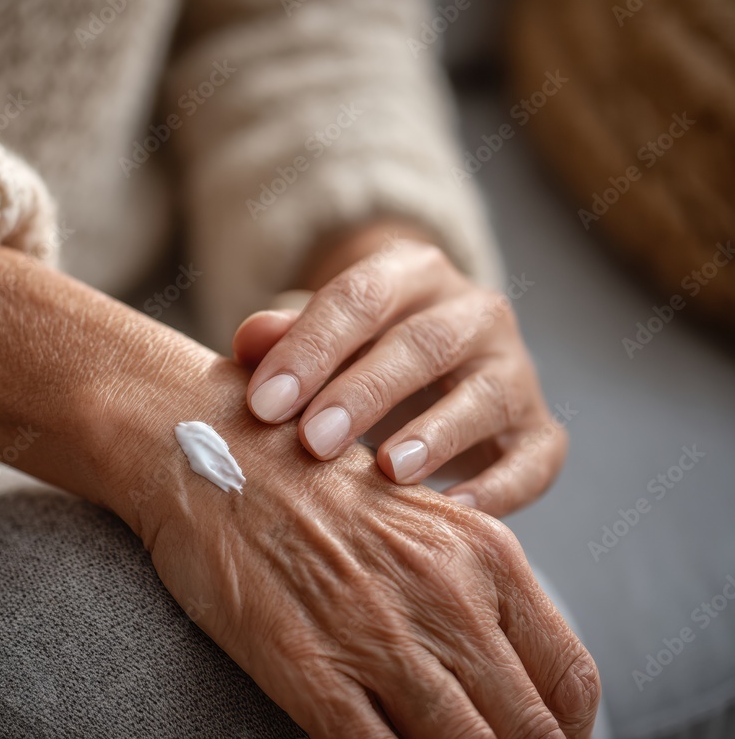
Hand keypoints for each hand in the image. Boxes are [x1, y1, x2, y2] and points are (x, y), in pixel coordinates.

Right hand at [0, 246, 597, 736]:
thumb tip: (494, 662)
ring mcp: (378, 635)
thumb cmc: (299, 475)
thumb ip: (461, 583)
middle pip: (528, 729)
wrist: (203, 444)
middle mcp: (446, 594)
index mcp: (481, 551)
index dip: (564, 729)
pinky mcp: (308, 668)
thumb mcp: (410, 513)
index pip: (567, 676)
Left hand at [234, 221, 565, 516]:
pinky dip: (499, 488)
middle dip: (365, 393)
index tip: (264, 405)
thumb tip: (248, 341)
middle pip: (422, 344)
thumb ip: (287, 338)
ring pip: (486, 395)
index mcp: (411, 275)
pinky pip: (532, 459)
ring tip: (385, 472)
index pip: (361, 298)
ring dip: (435, 435)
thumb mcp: (323, 338)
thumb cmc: (360, 356)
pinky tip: (453, 512)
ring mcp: (515, 370)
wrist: (442, 372)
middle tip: (313, 442)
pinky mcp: (541, 431)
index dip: (311, 349)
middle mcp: (473, 313)